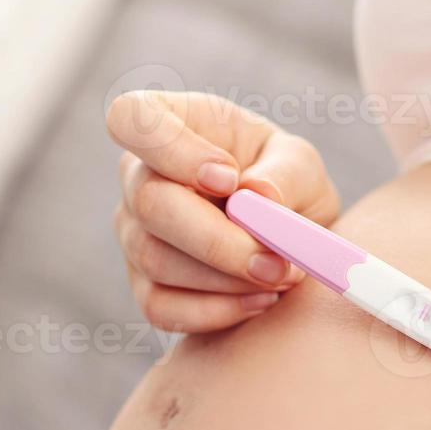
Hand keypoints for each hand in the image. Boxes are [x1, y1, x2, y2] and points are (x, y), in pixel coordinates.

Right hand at [106, 90, 339, 332]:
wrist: (289, 240)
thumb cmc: (286, 184)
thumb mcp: (300, 166)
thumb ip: (283, 175)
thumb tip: (255, 195)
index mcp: (169, 124)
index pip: (129, 118)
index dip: (170, 149)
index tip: (228, 178)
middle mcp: (138, 178)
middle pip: (149, 203)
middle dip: (217, 239)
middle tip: (276, 260)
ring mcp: (134, 235)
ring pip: (156, 260)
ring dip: (226, 278)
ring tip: (281, 276)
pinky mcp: (145, 287)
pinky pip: (161, 307)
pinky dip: (217, 311)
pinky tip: (260, 301)